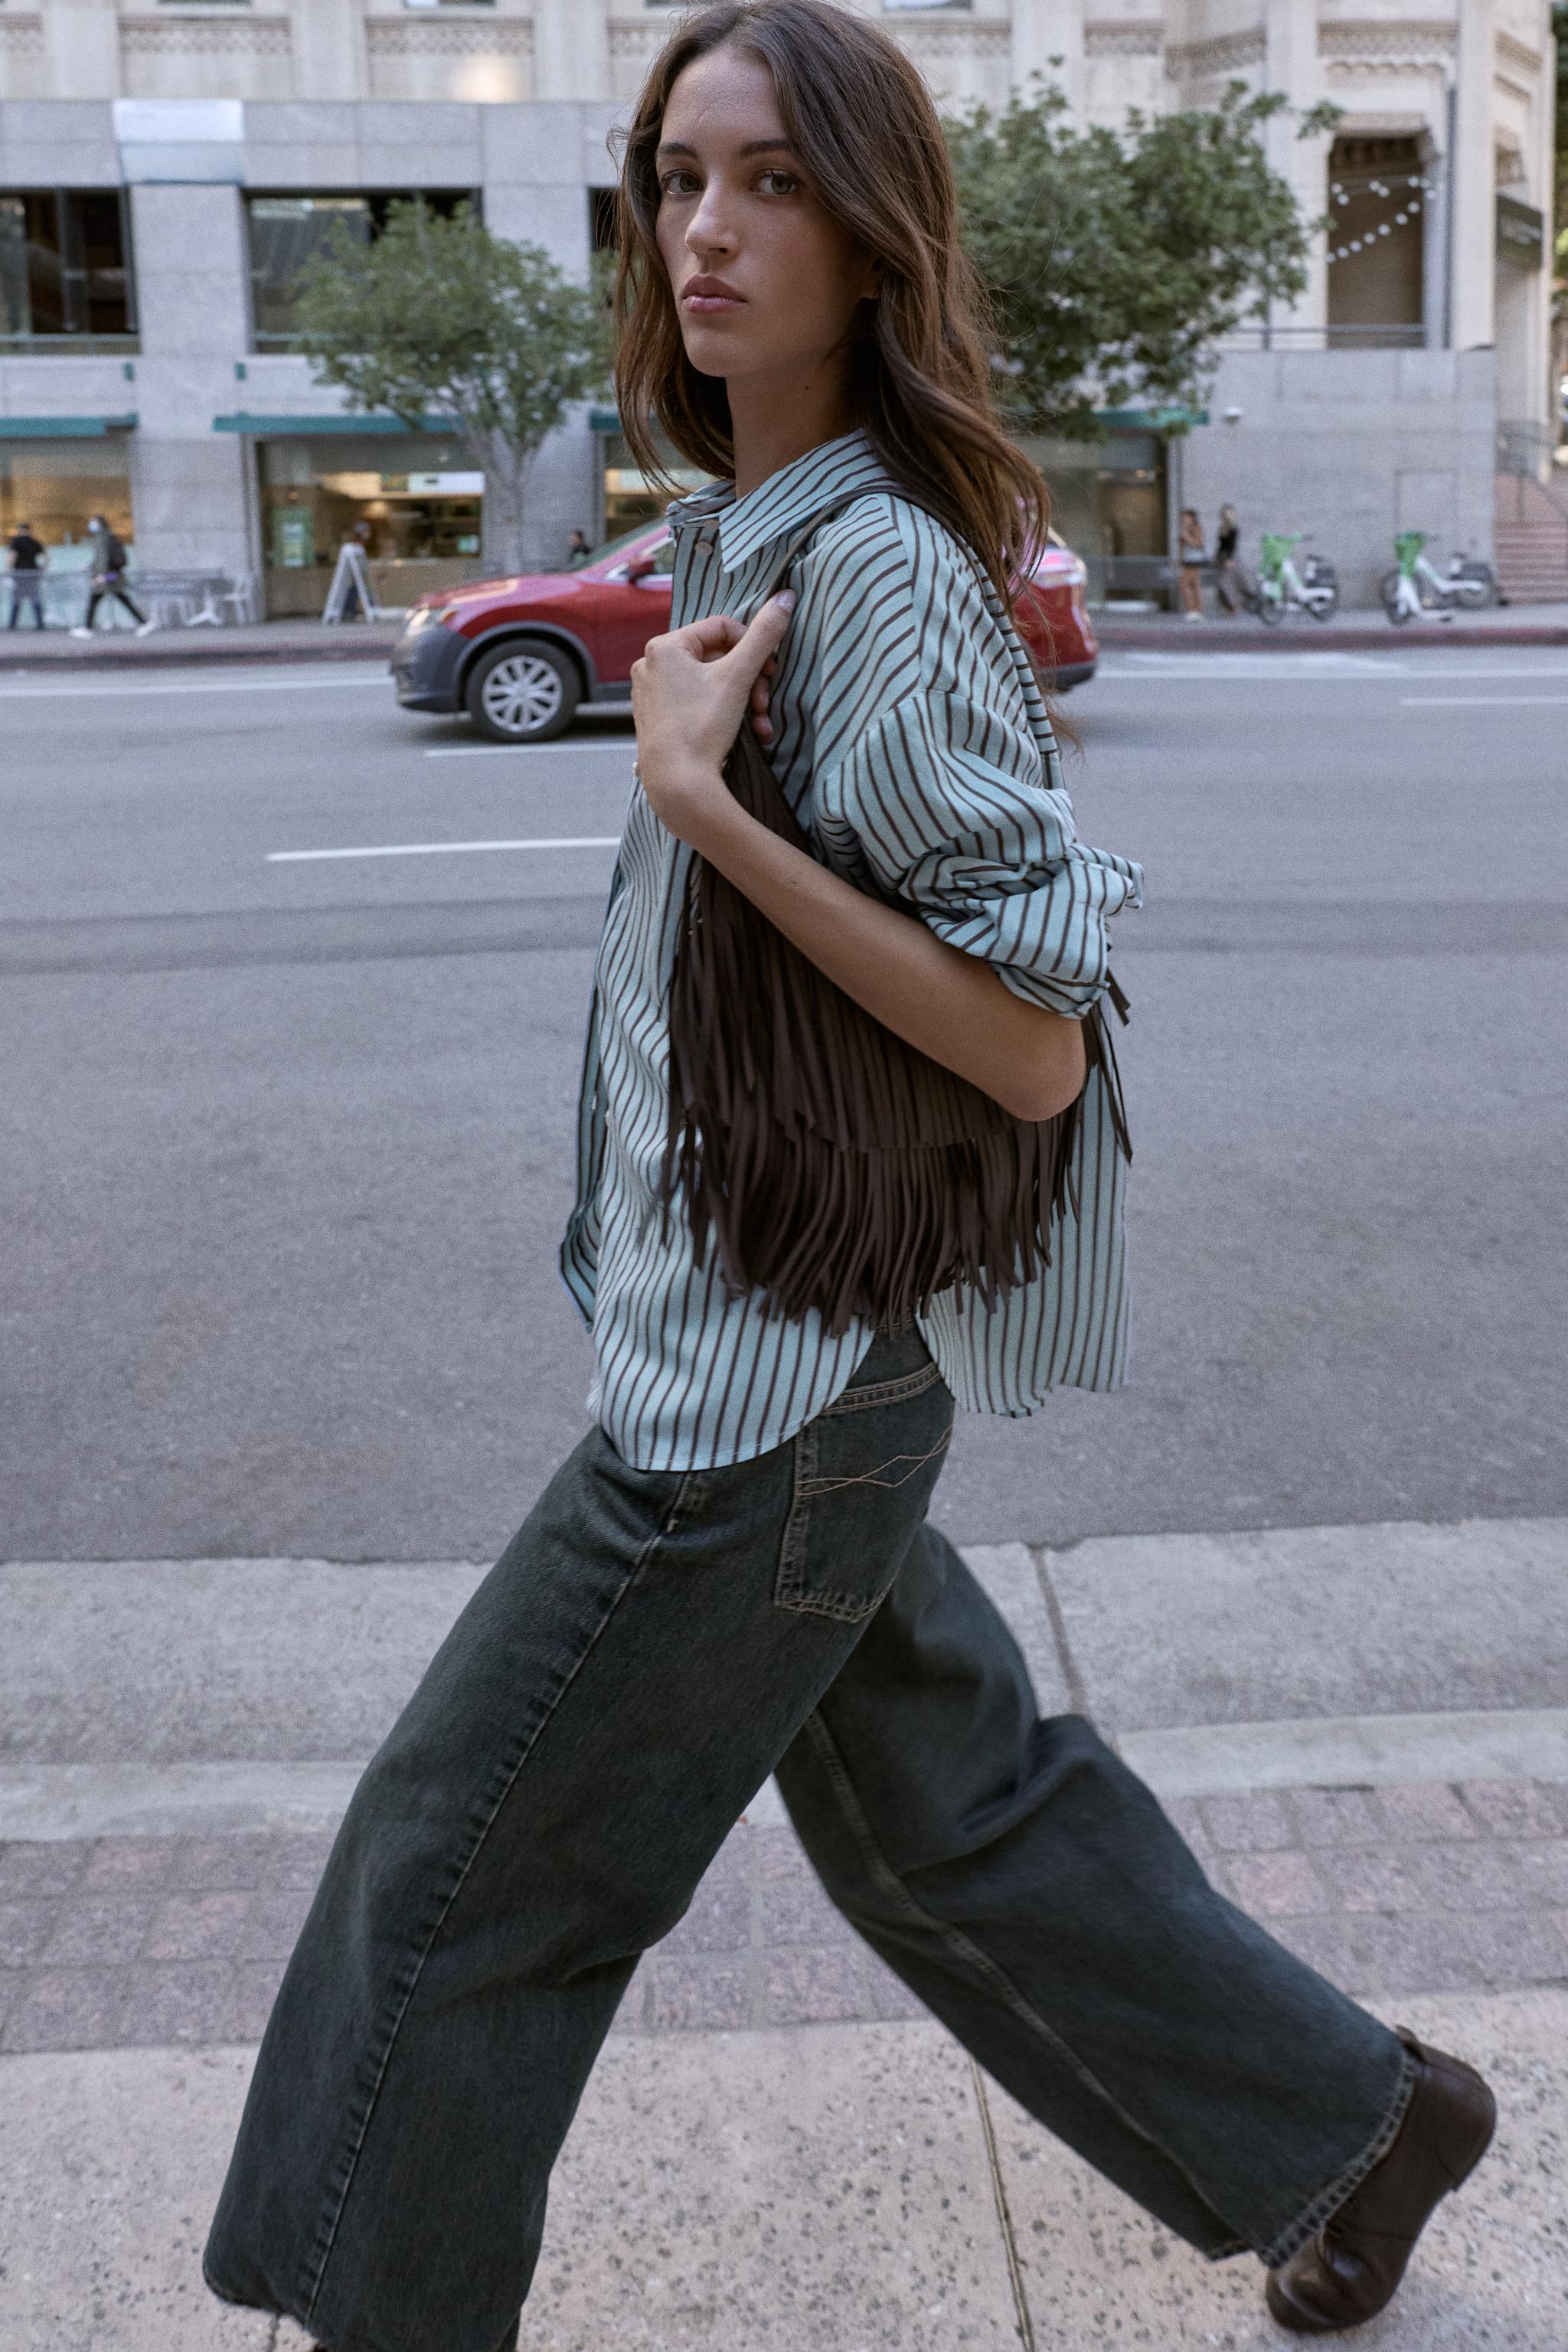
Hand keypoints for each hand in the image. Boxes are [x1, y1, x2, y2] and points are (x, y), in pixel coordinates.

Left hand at [631, 591, 795, 847]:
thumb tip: (786, 597)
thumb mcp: (739, 676)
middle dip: (750, 681)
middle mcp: (650, 666)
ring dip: (743, 702)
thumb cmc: (702, 727)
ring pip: (710, 686)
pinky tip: (742, 734)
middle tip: (765, 701)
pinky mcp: (657, 721)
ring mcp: (651, 696)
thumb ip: (764, 634)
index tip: (769, 670)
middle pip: (717, 659)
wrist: (678, 785)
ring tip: (759, 725)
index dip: (753, 646)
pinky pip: (697, 706)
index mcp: (664, 647)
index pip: (722, 628)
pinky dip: (723, 716)